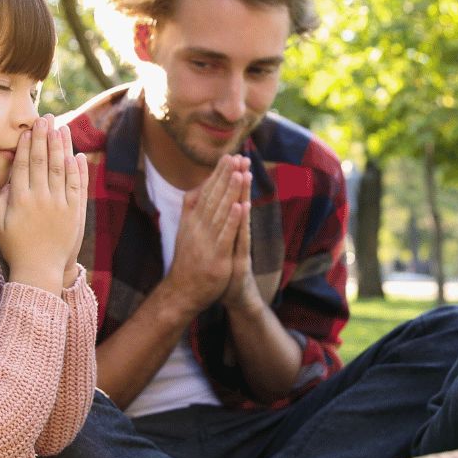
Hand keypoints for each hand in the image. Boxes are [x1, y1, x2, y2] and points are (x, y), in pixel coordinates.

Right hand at [0, 114, 88, 293]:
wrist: (40, 270)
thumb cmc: (15, 246)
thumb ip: (0, 199)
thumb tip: (7, 178)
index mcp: (20, 200)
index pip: (23, 165)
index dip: (26, 146)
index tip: (27, 130)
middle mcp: (41, 199)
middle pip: (42, 162)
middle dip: (43, 138)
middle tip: (44, 119)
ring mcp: (60, 205)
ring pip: (61, 169)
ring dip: (61, 147)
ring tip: (61, 128)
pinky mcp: (74, 212)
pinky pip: (77, 186)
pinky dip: (78, 169)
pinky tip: (77, 154)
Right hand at [164, 155, 248, 312]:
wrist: (182, 292)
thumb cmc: (188, 261)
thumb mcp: (186, 231)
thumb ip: (191, 210)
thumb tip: (196, 188)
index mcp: (193, 221)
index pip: (207, 192)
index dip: (218, 174)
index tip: (228, 157)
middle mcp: (198, 228)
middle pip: (214, 197)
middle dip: (226, 176)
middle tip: (237, 156)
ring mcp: (207, 241)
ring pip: (221, 212)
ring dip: (230, 192)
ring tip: (240, 173)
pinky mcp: (217, 257)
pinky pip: (225, 235)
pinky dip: (232, 220)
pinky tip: (240, 206)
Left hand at [218, 165, 263, 315]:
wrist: (238, 300)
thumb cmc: (229, 272)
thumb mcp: (224, 247)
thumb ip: (222, 227)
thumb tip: (214, 208)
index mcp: (231, 232)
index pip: (232, 201)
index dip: (232, 181)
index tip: (233, 159)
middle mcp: (238, 236)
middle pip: (239, 204)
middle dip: (239, 181)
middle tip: (242, 158)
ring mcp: (239, 248)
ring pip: (242, 218)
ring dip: (243, 195)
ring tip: (244, 173)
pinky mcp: (239, 262)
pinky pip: (241, 240)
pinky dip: (241, 223)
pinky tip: (243, 207)